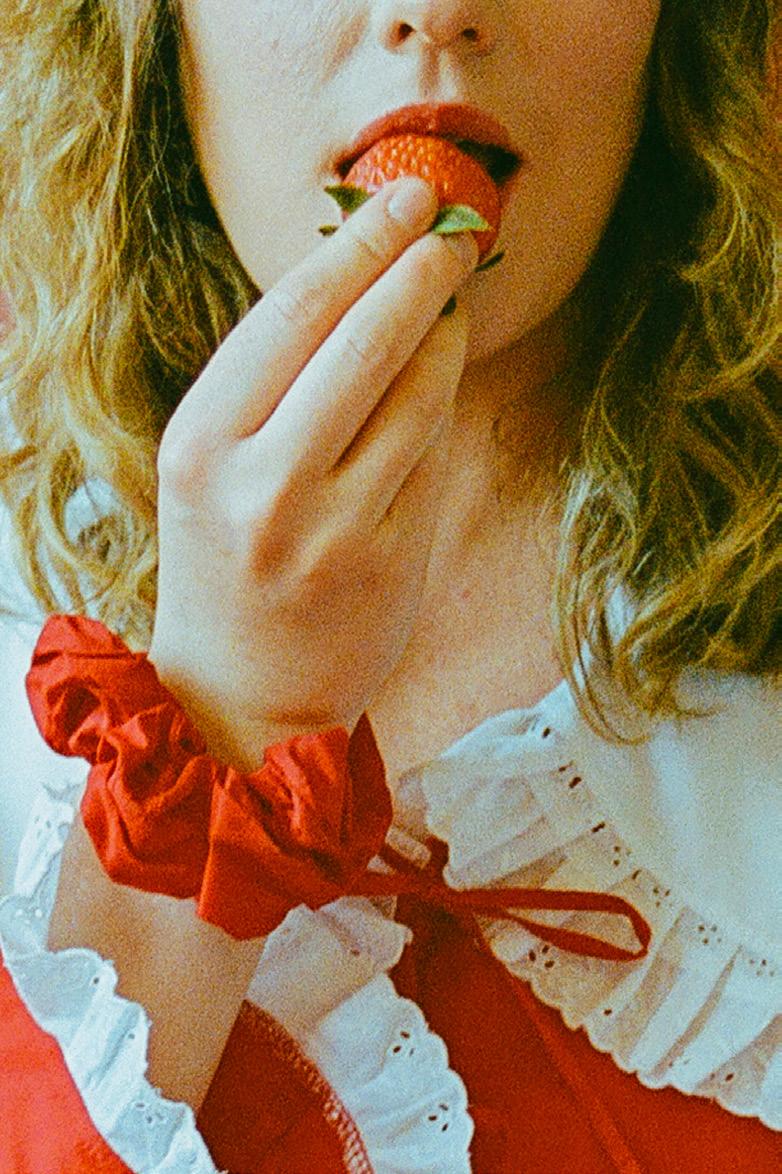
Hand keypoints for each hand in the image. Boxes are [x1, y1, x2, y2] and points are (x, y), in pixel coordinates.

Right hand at [149, 177, 477, 765]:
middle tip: (452, 225)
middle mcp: (261, 484)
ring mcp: (330, 530)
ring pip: (414, 397)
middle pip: (362, 343)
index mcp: (200, 444)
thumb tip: (357, 278)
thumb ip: (269, 383)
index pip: (290, 315)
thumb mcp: (211, 467)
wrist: (241, 695)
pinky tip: (441, 377)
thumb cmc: (225, 562)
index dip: (358, 246)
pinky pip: (433, 458)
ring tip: (452, 297)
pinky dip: (443, 405)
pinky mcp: (388, 563)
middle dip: (418, 269)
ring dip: (445, 333)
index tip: (403, 196)